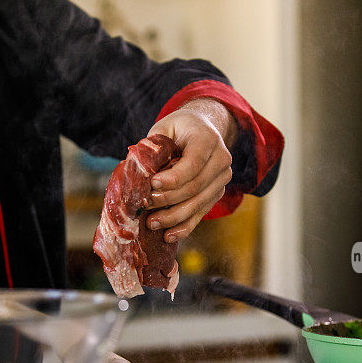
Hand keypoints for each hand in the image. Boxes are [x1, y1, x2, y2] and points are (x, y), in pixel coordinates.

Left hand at [145, 98, 236, 242]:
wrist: (203, 129)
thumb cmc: (179, 129)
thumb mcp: (165, 127)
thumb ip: (154, 145)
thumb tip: (139, 170)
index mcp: (208, 139)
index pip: (193, 164)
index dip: (173, 178)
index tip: (152, 184)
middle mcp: (221, 160)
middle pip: (195, 187)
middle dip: (168, 199)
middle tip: (145, 205)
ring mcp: (222, 179)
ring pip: (198, 204)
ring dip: (173, 217)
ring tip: (151, 223)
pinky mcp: (218, 193)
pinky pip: (201, 213)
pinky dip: (185, 226)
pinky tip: (169, 235)